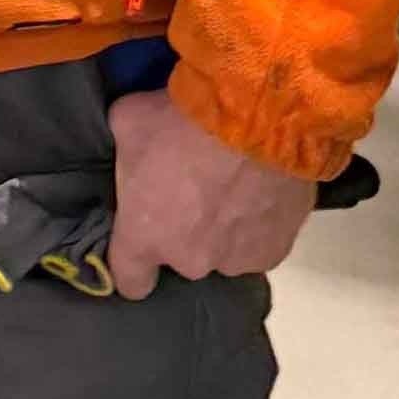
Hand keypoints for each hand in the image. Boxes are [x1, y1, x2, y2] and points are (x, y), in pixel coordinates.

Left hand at [105, 90, 317, 298]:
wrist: (256, 117)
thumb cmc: (181, 120)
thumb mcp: (128, 122)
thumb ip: (123, 153)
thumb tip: (132, 153)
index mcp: (145, 237)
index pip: (130, 280)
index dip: (134, 264)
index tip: (142, 243)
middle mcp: (190, 261)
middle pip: (182, 256)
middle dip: (185, 229)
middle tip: (194, 188)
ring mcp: (235, 260)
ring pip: (224, 251)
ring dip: (224, 227)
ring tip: (232, 187)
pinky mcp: (275, 251)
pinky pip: (259, 242)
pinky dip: (258, 223)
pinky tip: (259, 192)